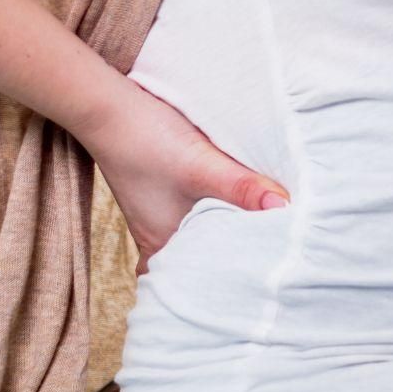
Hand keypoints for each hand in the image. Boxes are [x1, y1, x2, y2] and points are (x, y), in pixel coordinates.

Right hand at [75, 74, 291, 272]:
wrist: (108, 106)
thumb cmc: (148, 141)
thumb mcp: (201, 166)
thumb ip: (242, 188)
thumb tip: (284, 208)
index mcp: (162, 243)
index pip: (193, 281)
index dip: (221, 285)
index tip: (252, 285)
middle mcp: (154, 235)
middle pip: (194, 262)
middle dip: (224, 264)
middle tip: (263, 264)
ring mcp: (153, 215)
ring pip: (191, 238)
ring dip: (217, 237)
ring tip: (256, 237)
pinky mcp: (158, 192)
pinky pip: (186, 216)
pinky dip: (205, 216)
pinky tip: (225, 204)